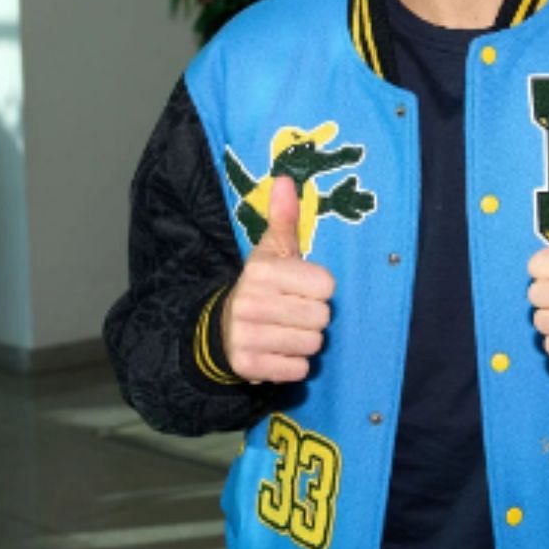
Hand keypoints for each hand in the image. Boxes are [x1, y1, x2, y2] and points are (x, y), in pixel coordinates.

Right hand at [222, 176, 335, 382]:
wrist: (222, 328)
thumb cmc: (263, 286)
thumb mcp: (273, 251)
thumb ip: (285, 218)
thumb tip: (285, 178)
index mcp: (263, 272)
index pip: (326, 287)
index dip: (319, 290)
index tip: (301, 289)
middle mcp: (251, 302)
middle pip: (322, 318)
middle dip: (314, 318)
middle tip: (293, 313)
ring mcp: (246, 336)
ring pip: (312, 344)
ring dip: (305, 342)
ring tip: (285, 331)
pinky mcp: (247, 365)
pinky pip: (298, 370)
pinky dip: (294, 365)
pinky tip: (278, 352)